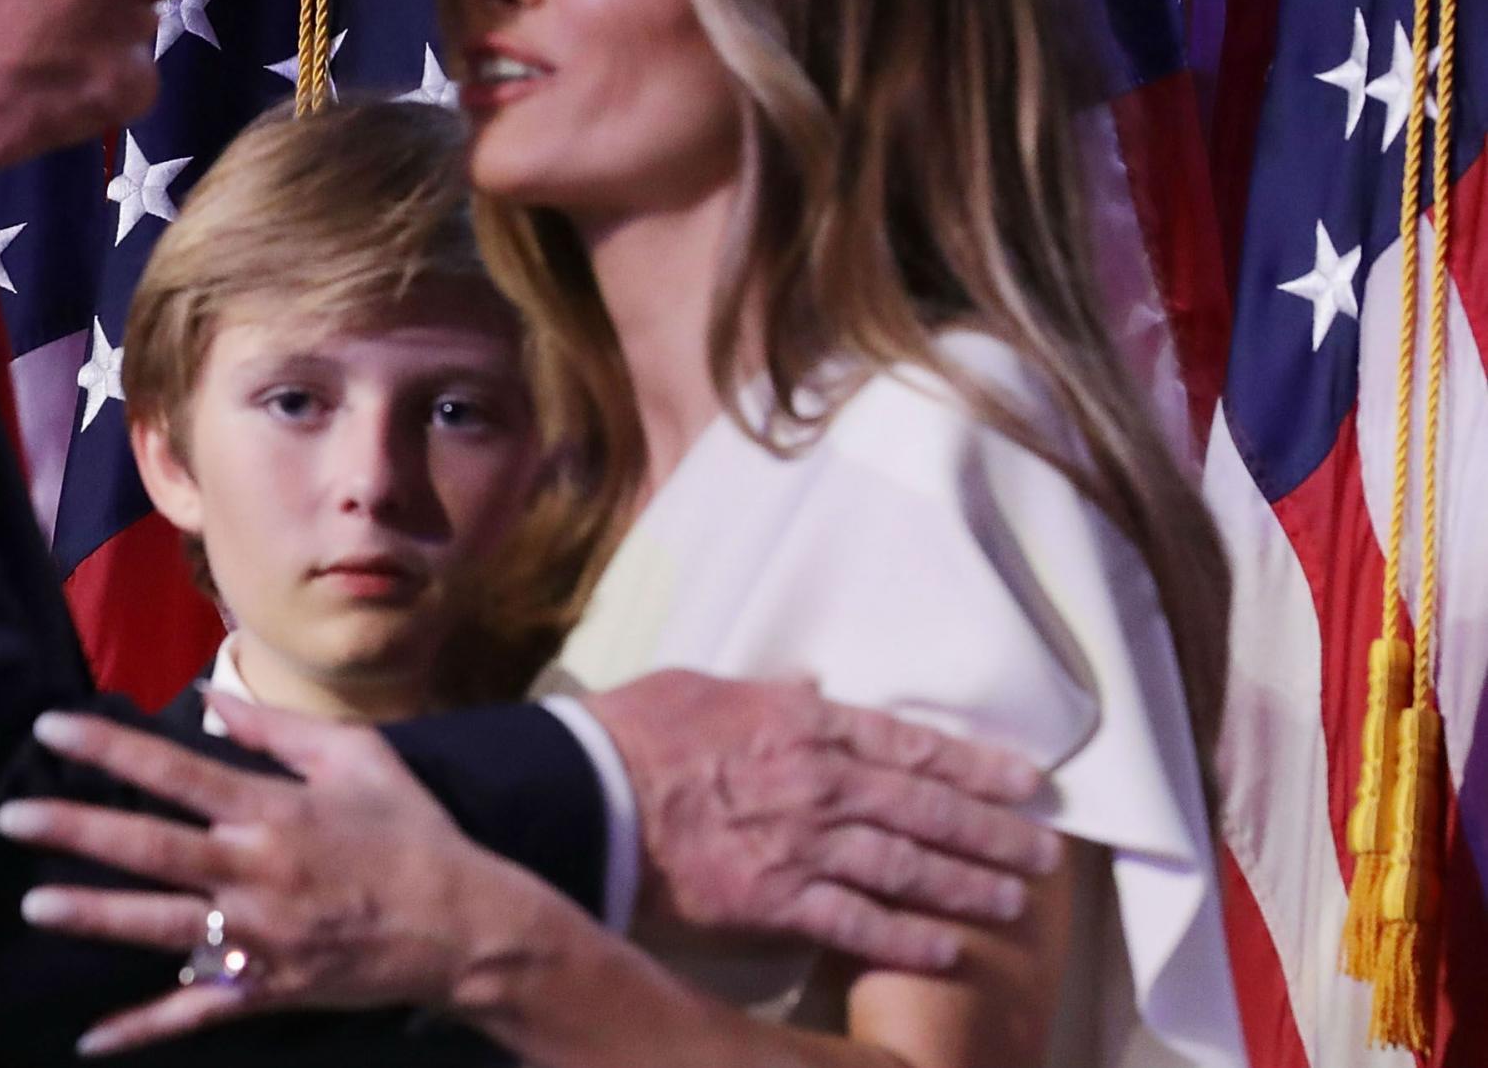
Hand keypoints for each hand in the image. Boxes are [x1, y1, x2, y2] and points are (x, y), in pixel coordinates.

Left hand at [0, 700, 515, 1054]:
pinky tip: (91, 1039)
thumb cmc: (413, 832)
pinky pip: (196, 1011)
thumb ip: (278, 727)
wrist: (467, 927)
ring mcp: (260, 937)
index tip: (51, 726)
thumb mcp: (357, 757)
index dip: (109, 747)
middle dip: (76, 831)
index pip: (174, 770)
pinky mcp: (268, 989)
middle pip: (151, 848)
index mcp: (273, 810)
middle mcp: (257, 872)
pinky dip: (143, 1027)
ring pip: (162, 926)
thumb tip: (212, 697)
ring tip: (35, 907)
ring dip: (96, 916)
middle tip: (12, 817)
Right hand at [581, 671, 1061, 971]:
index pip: (912, 743)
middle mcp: (821, 782)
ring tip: (1013, 903)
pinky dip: (908, 939)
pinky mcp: (776, 900)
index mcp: (804, 721)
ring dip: (967, 887)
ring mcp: (803, 844)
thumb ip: (767, 689)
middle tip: (1044, 852)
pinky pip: (859, 924)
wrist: (587, 793)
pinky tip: (947, 951)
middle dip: (993, 832)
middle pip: (928, 808)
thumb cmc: (636, 732)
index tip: (1026, 781)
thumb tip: (808, 680)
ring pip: (908, 867)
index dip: (977, 764)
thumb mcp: (706, 685)